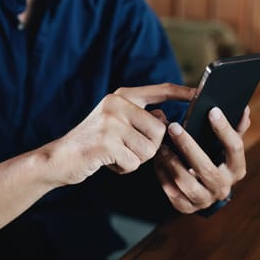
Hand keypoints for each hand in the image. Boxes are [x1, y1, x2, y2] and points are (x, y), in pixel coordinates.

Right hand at [47, 83, 194, 185]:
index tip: (200, 94)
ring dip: (135, 159)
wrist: (59, 158)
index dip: (182, 93)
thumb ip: (141, 117)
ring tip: (115, 154)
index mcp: (122, 95)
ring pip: (149, 150)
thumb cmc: (94, 143)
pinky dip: (124, 169)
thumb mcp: (116, 122)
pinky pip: (134, 162)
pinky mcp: (106, 142)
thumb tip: (166, 119)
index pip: (160, 90)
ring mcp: (110, 122)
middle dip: (148, 147)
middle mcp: (117, 103)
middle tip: (125, 148)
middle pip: (160, 131)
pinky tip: (108, 162)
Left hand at [154, 106, 250, 213]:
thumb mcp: (226, 146)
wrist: (205, 190)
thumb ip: (235, 128)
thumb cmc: (215, 159)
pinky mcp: (187, 207)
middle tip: (174, 127)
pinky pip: (172, 192)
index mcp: (237, 170)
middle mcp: (223, 187)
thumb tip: (244, 110)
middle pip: (206, 168)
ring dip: (172, 162)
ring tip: (162, 145)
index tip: (212, 110)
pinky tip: (158, 160)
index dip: (224, 129)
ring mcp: (205, 200)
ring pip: (187, 183)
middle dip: (188, 146)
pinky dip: (163, 175)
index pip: (235, 148)